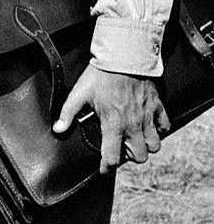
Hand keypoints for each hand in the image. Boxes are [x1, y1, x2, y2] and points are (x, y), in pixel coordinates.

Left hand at [53, 63, 169, 174]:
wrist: (123, 55)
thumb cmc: (100, 75)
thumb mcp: (80, 93)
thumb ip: (68, 113)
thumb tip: (58, 129)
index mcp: (113, 125)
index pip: (113, 157)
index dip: (107, 166)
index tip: (104, 168)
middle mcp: (133, 125)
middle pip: (138, 157)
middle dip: (129, 157)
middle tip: (120, 148)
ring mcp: (147, 116)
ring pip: (154, 145)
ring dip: (145, 146)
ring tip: (135, 138)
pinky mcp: (157, 106)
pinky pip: (165, 126)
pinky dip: (159, 130)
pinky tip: (149, 125)